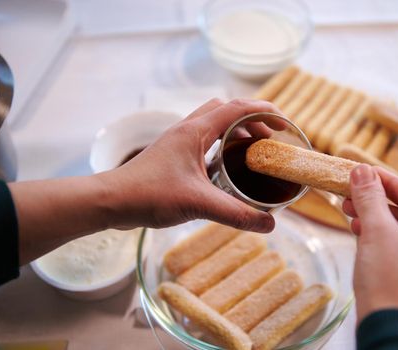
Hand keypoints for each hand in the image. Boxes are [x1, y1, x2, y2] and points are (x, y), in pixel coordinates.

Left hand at [98, 98, 280, 232]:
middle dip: (251, 120)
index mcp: (195, 131)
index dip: (265, 112)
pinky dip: (221, 145)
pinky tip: (226, 167)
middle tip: (269, 139)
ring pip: (214, 123)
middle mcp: (187, 129)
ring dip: (235, 131)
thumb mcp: (198, 204)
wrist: (112, 201)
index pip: (237, 108)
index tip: (286, 123)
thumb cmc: (149, 195)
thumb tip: (269, 224)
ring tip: (252, 151)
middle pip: (226, 110)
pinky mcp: (172, 154)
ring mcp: (178, 141)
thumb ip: (236, 214)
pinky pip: (204, 139)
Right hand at [342, 164, 397, 324]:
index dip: (387, 180)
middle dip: (376, 201)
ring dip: (374, 218)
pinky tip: (358, 232)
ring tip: (349, 211)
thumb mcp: (377, 232)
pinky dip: (378, 238)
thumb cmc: (390, 282)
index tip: (364, 170)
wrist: (388, 331)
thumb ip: (370, 198)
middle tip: (350, 192)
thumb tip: (362, 171)